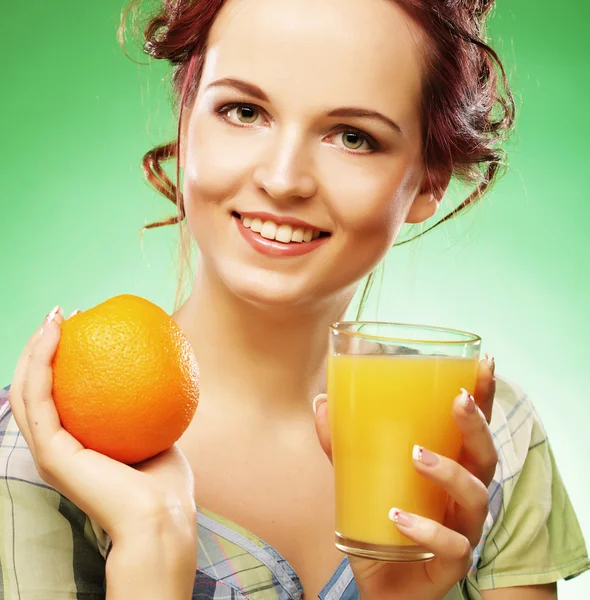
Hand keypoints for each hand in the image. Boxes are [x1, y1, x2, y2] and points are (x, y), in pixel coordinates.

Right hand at [8, 307, 197, 570]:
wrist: (163, 516)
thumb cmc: (165, 481)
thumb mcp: (156, 430)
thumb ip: (149, 405)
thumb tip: (161, 368)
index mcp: (76, 445)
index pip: (57, 396)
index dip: (60, 360)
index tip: (81, 326)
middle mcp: (56, 446)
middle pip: (34, 389)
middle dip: (41, 348)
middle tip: (62, 315)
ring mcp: (49, 450)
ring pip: (26, 390)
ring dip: (34, 349)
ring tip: (54, 317)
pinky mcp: (49, 452)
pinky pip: (39, 397)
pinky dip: (41, 362)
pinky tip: (56, 335)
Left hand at [314, 357, 496, 599]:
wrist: (380, 582)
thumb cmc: (380, 519)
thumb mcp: (358, 474)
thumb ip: (341, 441)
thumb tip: (322, 400)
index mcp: (449, 465)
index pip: (473, 427)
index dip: (485, 396)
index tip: (487, 362)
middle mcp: (463, 493)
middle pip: (486, 456)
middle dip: (476, 425)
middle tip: (458, 400)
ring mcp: (462, 527)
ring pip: (476, 496)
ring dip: (449, 472)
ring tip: (417, 455)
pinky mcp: (451, 561)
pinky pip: (451, 546)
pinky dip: (427, 529)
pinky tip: (398, 516)